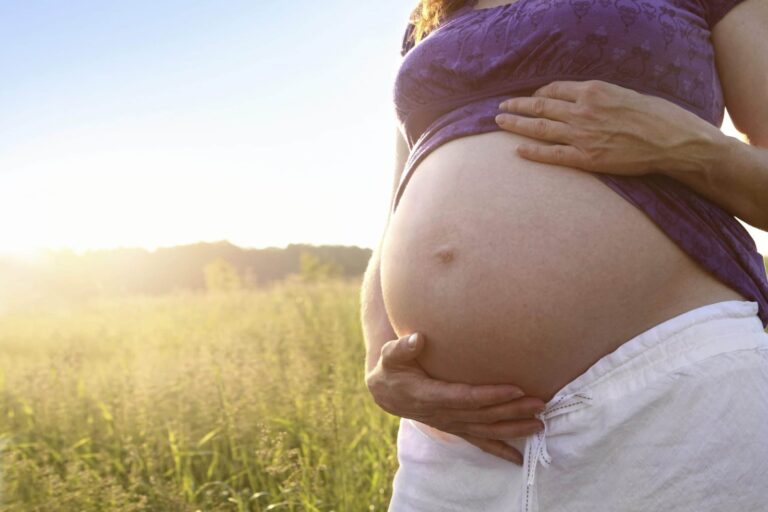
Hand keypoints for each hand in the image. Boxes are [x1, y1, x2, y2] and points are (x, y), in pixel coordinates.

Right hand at [365, 332, 545, 464]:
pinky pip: (479, 442)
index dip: (491, 395)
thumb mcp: (391, 355)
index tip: (516, 388)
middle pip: (483, 415)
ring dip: (513, 428)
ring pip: (486, 430)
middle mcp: (444, 414)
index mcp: (430, 396)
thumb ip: (403, 348)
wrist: (387, 392)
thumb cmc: (393, 368)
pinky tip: (519, 458)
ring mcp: (451, 424)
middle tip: (539, 403)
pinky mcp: (456, 428)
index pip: (466, 397)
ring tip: (539, 424)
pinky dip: (500, 450)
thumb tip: (417, 338)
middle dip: (512, 410)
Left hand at [494, 79, 721, 176]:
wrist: (672, 141)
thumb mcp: (625, 94)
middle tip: (501, 107)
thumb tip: (583, 100)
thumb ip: (600, 97)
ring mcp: (582, 135)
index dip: (539, 93)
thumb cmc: (656, 116)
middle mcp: (583, 110)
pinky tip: (518, 150)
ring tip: (500, 122)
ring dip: (517, 124)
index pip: (555, 89)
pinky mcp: (587, 158)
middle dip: (518, 106)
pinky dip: (532, 152)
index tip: (531, 97)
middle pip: (541, 106)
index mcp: (594, 90)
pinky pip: (552, 154)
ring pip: (540, 127)